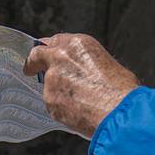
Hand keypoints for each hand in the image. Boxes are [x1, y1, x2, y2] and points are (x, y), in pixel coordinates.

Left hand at [23, 33, 140, 138]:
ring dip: (57, 92)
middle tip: (31, 70)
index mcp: (78, 44)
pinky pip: (53, 104)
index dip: (50, 49)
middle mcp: (60, 57)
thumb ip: (87, 64)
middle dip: (34, 63)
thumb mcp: (109, 65)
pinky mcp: (49, 100)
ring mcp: (52, 80)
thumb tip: (83, 73)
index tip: (46, 55)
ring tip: (81, 104)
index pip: (54, 41)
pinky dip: (62, 109)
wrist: (118, 113)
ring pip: (47, 85)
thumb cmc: (122, 91)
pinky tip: (80, 113)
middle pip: (37, 56)